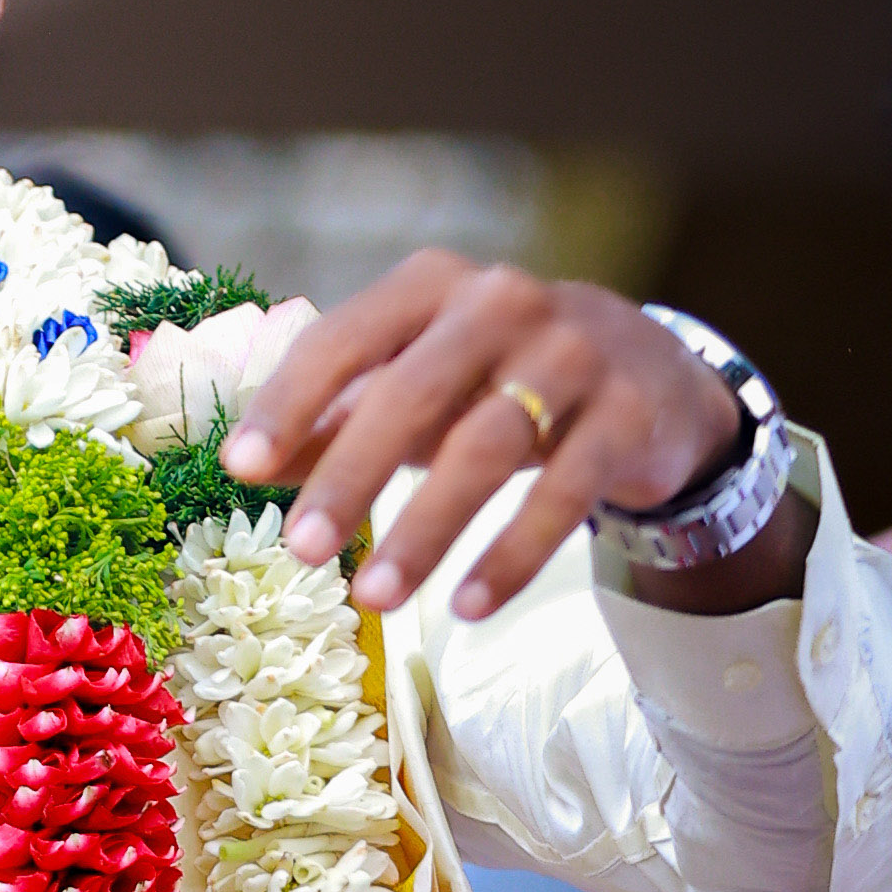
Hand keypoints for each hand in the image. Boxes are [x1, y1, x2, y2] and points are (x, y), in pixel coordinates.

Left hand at [220, 255, 774, 620]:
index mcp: (429, 285)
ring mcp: (572, 355)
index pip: (342, 339)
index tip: (240, 469)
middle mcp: (500, 304)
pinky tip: (469, 606)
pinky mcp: (625, 416)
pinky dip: (512, 554)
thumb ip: (337, 415)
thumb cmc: (498, 375)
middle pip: (410, 394)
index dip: (288, 403)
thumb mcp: (416, 382)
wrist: (651, 369)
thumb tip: (248, 466)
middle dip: (349, 476)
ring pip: (484, 447)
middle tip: (300, 550)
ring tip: (373, 598)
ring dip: (423, 529)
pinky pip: (564, 493)